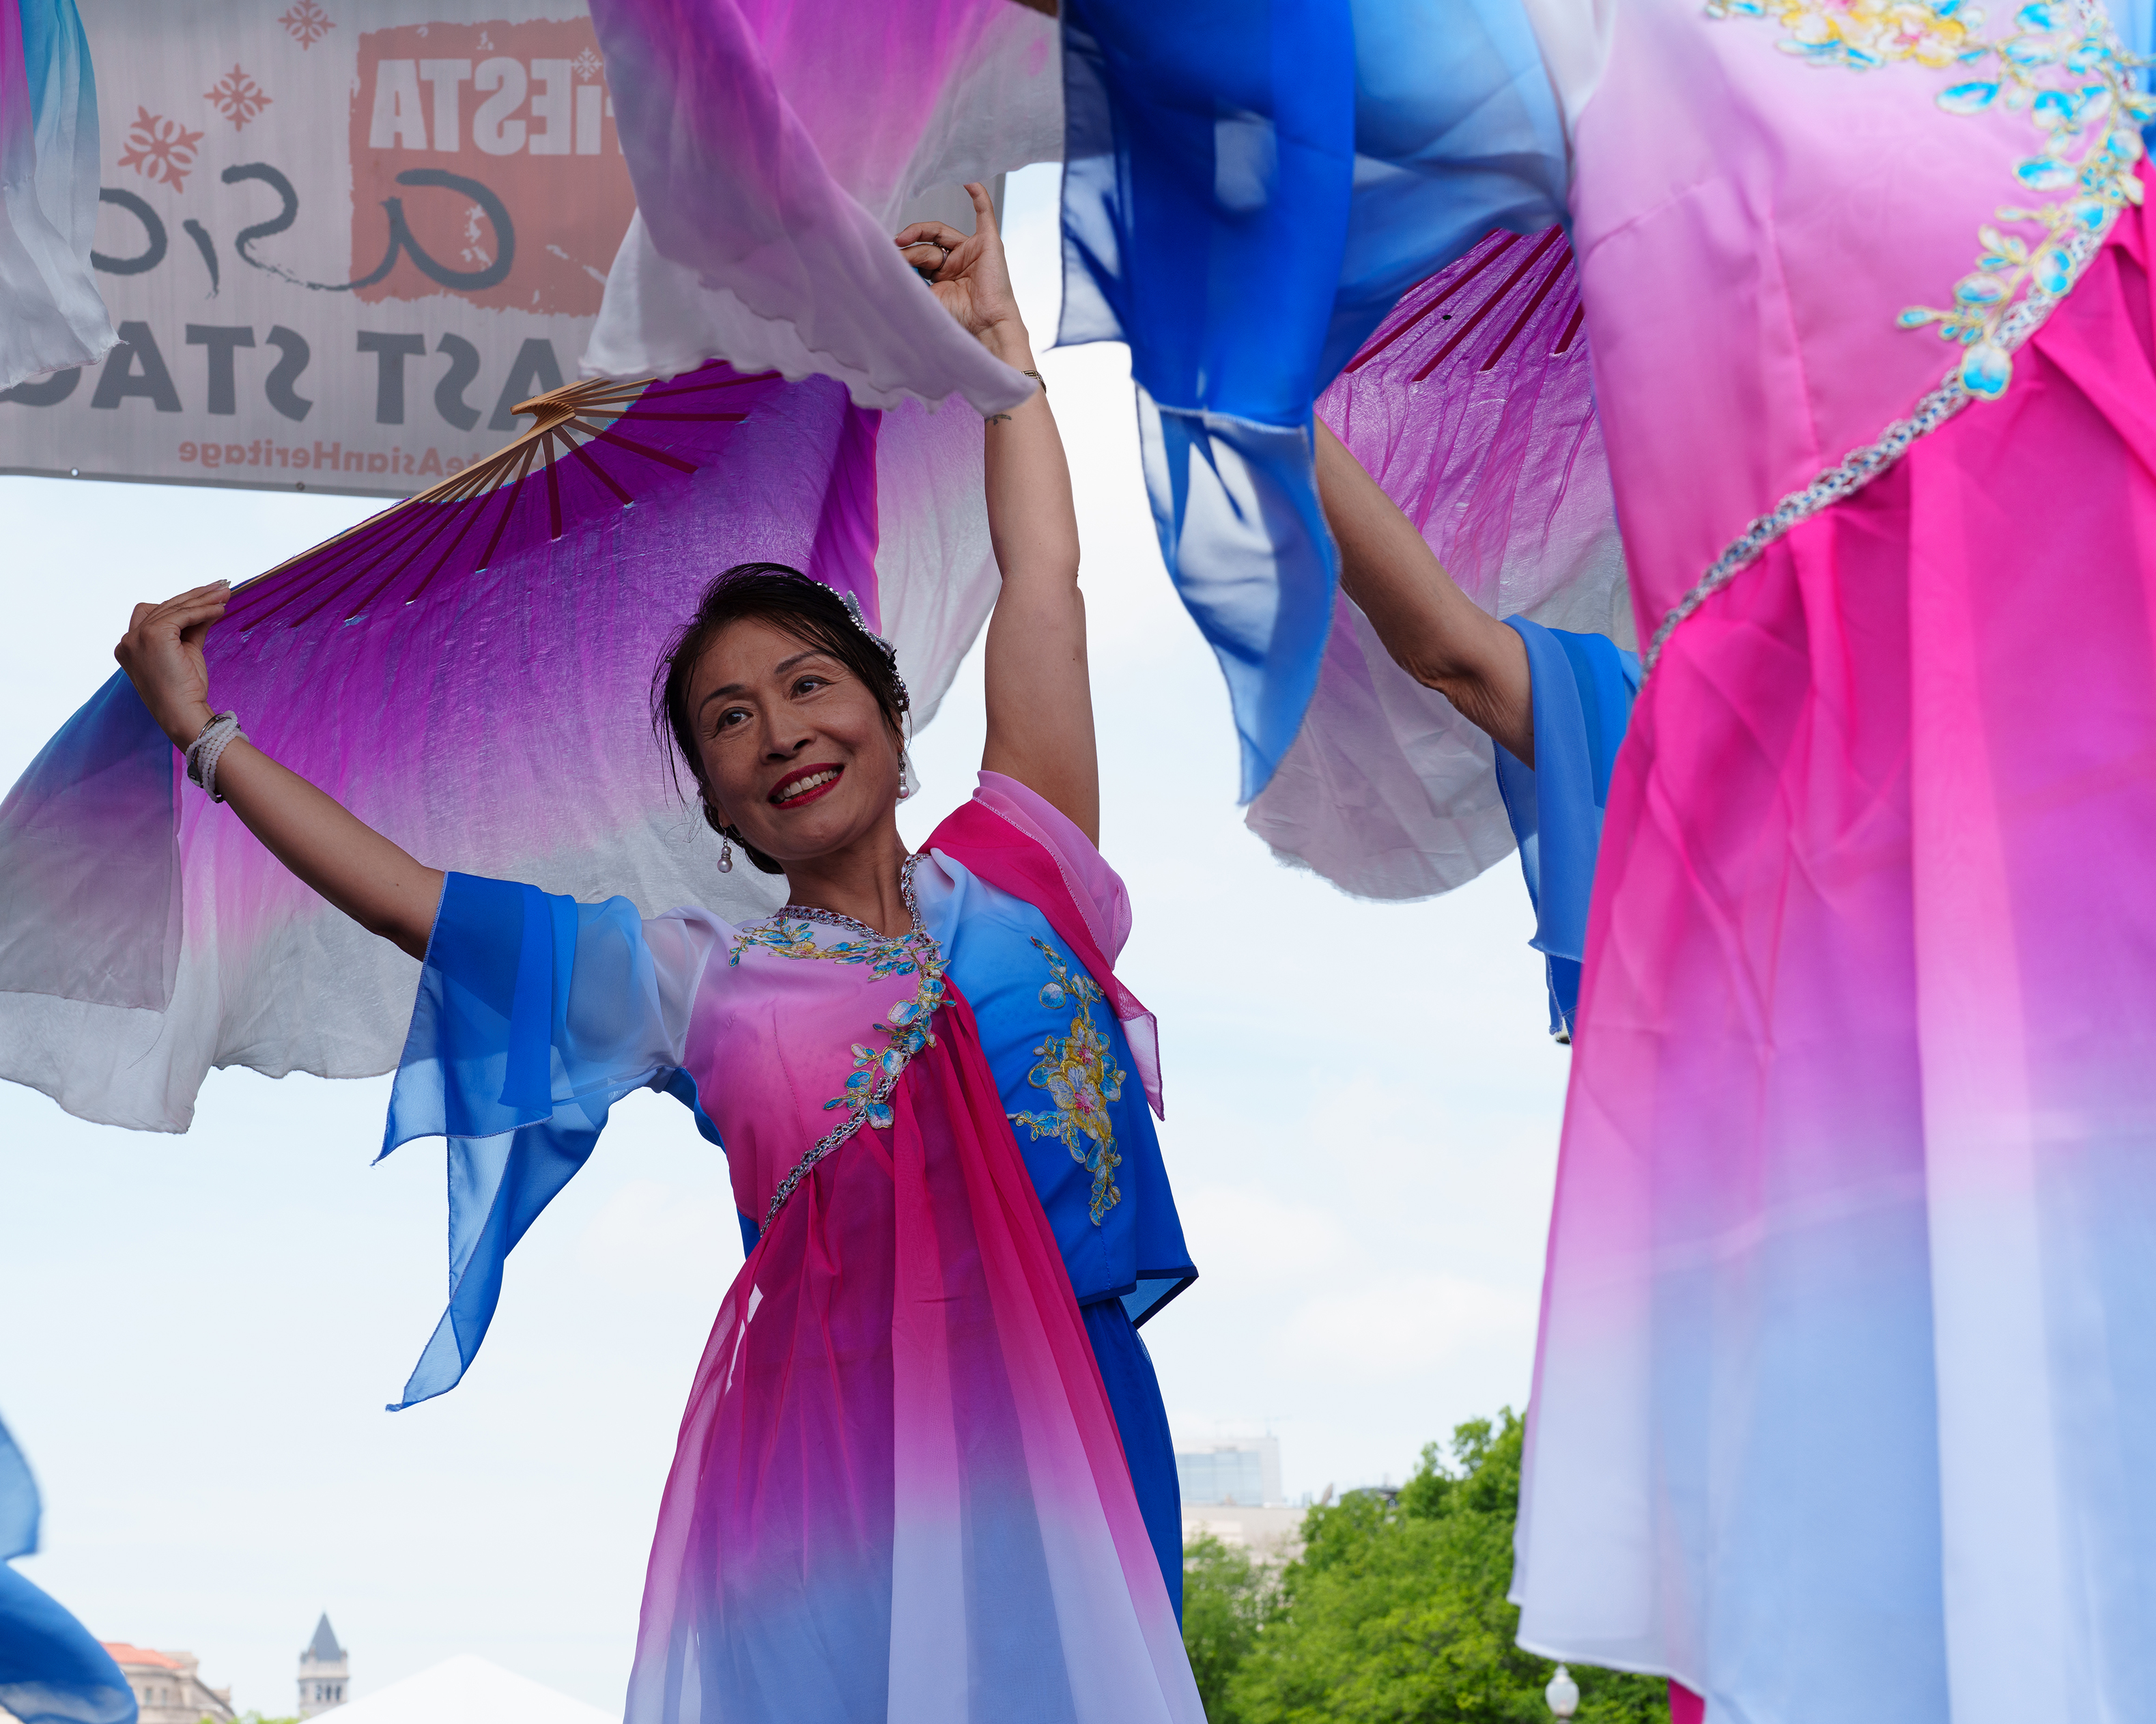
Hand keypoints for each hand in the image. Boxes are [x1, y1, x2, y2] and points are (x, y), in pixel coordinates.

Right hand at [115, 581, 228, 747]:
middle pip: (165, 606)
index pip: (155, 614)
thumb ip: (193, 627)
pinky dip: (203, 610)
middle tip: (220, 587)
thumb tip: (210, 606)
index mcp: (130, 645)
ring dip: (203, 599)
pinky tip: (220, 609)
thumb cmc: (186, 689)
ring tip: (225, 593)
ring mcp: (137, 637)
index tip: (207, 595)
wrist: (183, 713)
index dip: (182, 604)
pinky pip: (183, 615)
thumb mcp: (188, 651)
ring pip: (175, 608)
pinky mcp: (152, 635)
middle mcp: (128, 639)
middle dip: (195, 596)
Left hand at [895, 182, 1029, 362]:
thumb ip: (909, 278)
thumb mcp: (924, 296)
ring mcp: (972, 250)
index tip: (888, 256)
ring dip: (920, 237)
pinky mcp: (989, 243)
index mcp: (943, 275)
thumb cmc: (958, 319)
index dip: (903, 253)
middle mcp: (956, 261)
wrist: (985, 326)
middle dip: (910, 249)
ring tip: (904, 243)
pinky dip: (977, 194)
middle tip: (897, 256)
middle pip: (926, 243)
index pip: (919, 253)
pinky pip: (984, 211)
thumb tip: (887, 260)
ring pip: (940, 233)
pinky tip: (967, 179)